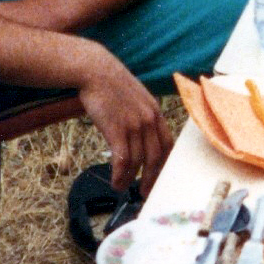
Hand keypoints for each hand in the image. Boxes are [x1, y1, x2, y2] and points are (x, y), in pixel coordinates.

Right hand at [73, 43, 173, 194]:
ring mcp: (134, 124)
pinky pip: (122, 160)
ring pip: (138, 162)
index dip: (164, 164)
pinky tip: (114, 181)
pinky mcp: (117, 129)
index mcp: (156, 112)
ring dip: (130, 179)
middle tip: (145, 192)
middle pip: (156, 157)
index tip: (159, 176)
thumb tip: (142, 137)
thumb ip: (143, 116)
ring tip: (122, 187)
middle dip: (151, 178)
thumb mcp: (137, 98)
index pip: (168, 144)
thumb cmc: (112, 85)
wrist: (96, 71)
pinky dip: (119, 174)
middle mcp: (149, 119)